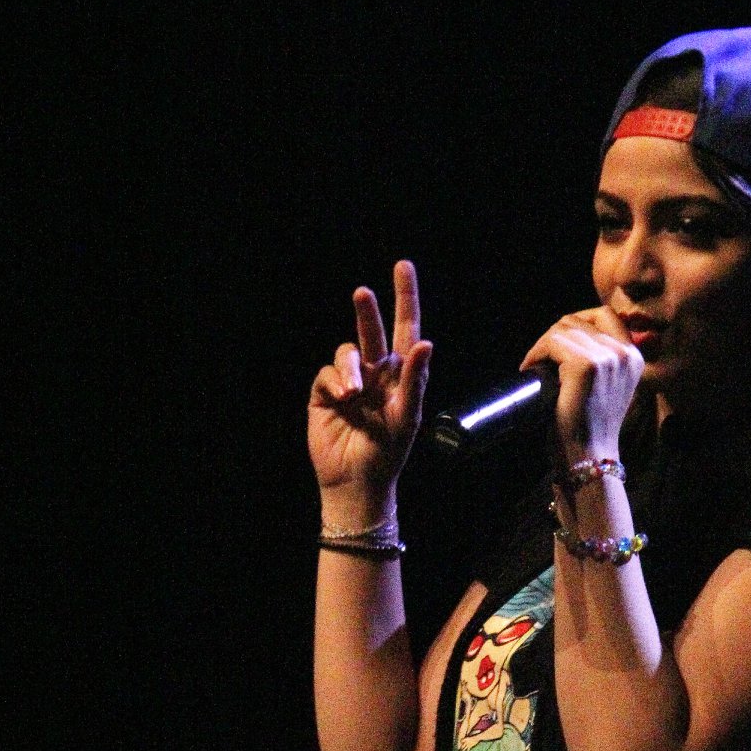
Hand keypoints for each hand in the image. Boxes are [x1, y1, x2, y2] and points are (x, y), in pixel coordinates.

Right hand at [308, 261, 431, 501]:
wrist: (356, 483)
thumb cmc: (388, 455)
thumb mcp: (407, 418)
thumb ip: (415, 380)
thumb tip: (425, 344)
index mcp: (401, 376)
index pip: (406, 330)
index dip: (405, 298)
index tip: (402, 267)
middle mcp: (376, 374)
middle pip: (371, 331)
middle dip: (367, 311)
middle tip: (363, 293)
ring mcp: (350, 383)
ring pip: (347, 353)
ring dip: (350, 367)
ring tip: (354, 393)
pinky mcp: (324, 394)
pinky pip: (327, 374)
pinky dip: (334, 382)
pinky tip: (341, 399)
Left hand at [520, 308, 643, 468]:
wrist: (588, 458)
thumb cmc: (590, 428)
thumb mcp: (607, 388)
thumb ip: (603, 361)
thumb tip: (572, 333)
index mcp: (633, 357)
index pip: (605, 314)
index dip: (576, 322)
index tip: (559, 343)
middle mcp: (624, 353)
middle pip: (579, 320)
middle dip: (555, 336)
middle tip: (542, 359)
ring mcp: (606, 358)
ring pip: (563, 329)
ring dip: (543, 345)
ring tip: (535, 366)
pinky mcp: (585, 365)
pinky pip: (552, 343)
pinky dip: (536, 354)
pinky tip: (530, 369)